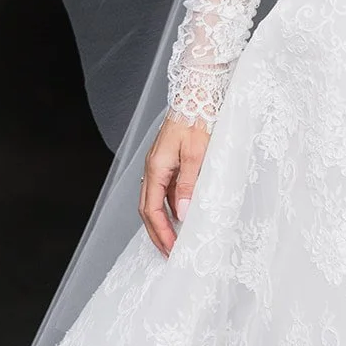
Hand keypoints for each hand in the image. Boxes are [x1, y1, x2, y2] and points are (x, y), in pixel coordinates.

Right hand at [139, 113, 211, 257]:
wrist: (198, 91)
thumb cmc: (198, 118)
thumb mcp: (197, 153)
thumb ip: (188, 184)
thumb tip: (180, 214)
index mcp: (156, 168)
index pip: (151, 210)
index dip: (160, 233)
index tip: (172, 250)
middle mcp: (153, 167)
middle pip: (147, 208)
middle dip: (157, 233)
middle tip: (170, 253)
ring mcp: (159, 163)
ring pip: (154, 199)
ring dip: (162, 221)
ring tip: (175, 239)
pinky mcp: (168, 159)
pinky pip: (164, 189)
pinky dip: (169, 206)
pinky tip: (181, 212)